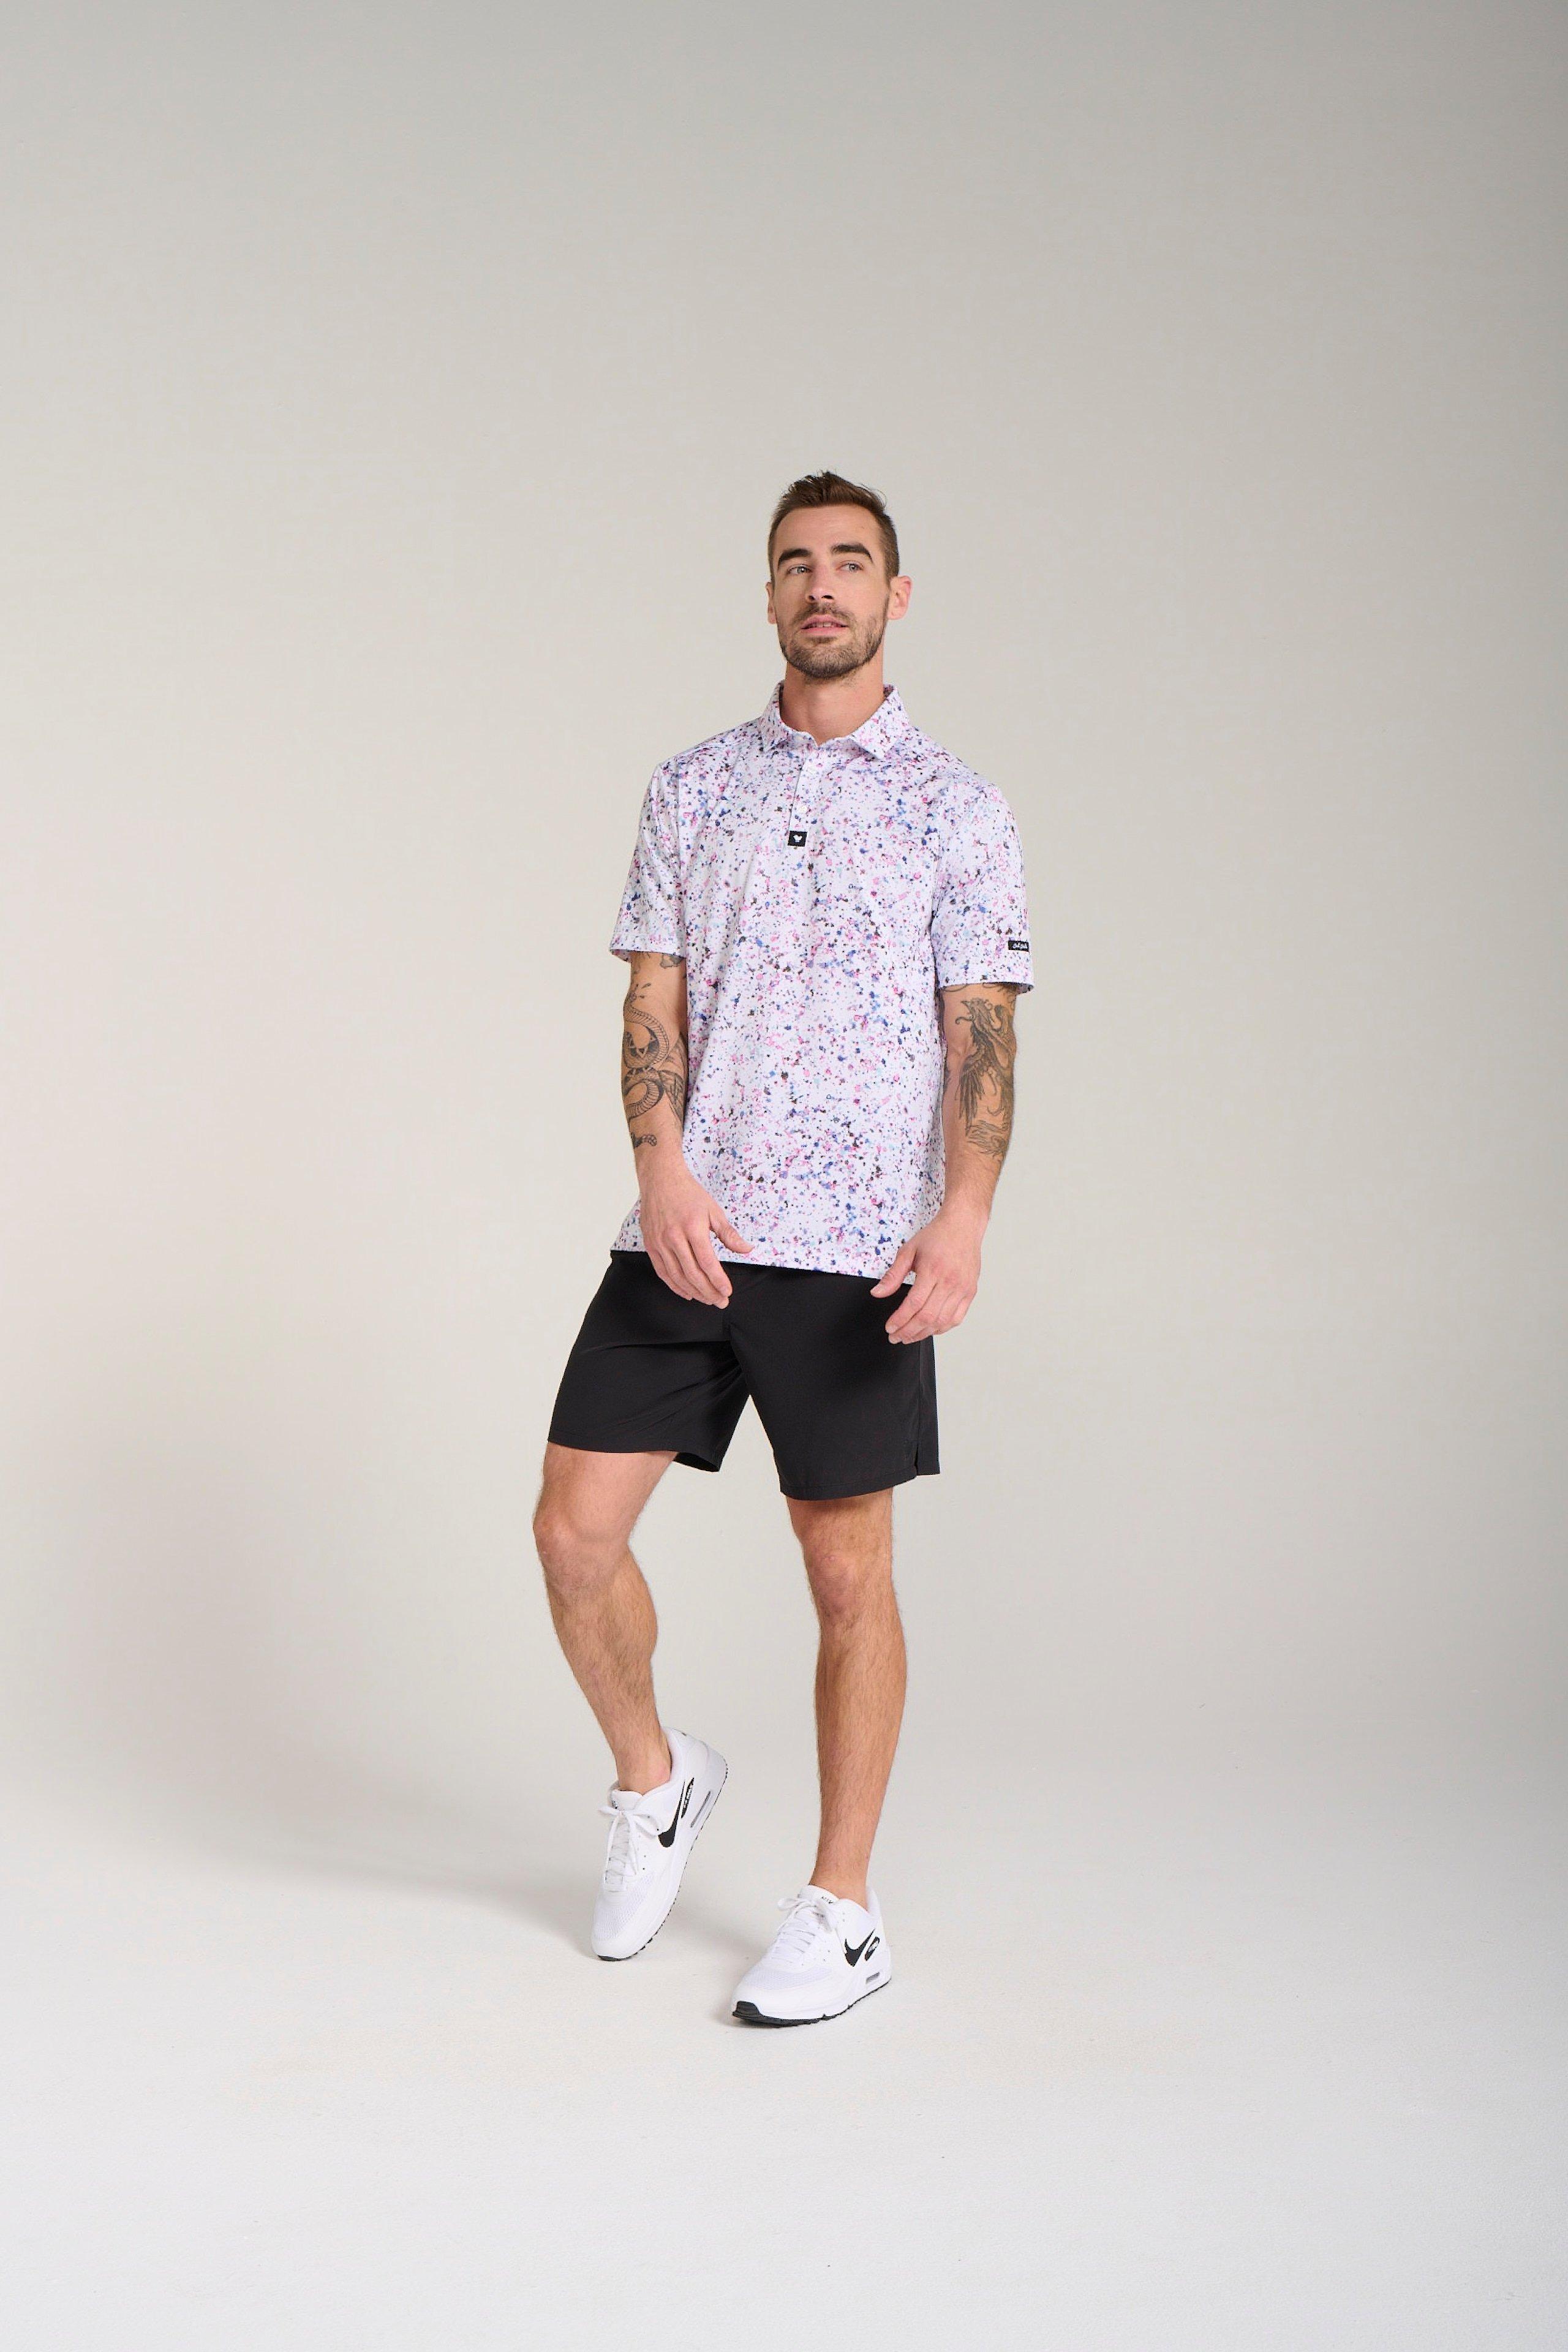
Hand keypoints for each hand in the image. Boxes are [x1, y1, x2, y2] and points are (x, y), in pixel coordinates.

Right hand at [639, 1165, 751, 1304]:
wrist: (660, 1180)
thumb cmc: (688, 1193)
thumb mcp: (713, 1211)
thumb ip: (729, 1234)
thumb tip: (746, 1249)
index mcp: (692, 1228)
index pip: (707, 1263)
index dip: (718, 1281)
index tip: (727, 1291)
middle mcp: (674, 1238)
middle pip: (693, 1274)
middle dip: (708, 1292)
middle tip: (720, 1302)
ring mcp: (660, 1243)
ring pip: (677, 1276)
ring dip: (694, 1292)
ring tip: (707, 1300)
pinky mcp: (650, 1245)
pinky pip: (662, 1272)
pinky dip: (675, 1286)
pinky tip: (687, 1293)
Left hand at [869, 1211, 983, 1341]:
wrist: (963, 1226)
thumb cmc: (936, 1237)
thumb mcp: (909, 1251)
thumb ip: (893, 1275)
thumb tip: (877, 1293)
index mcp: (932, 1270)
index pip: (914, 1304)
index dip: (900, 1320)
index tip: (890, 1327)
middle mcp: (950, 1281)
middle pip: (928, 1317)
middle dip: (908, 1331)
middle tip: (896, 1336)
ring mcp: (962, 1288)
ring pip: (942, 1321)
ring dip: (924, 1333)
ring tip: (909, 1337)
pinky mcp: (970, 1292)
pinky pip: (956, 1318)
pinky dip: (942, 1328)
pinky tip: (930, 1330)